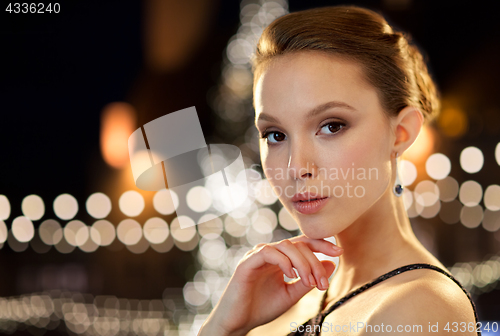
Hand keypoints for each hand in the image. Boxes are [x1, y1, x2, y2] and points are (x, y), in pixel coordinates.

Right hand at [198, 235, 343, 335]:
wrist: (238, 322)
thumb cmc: (262, 308)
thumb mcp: (292, 294)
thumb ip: (309, 279)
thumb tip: (331, 264)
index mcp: (280, 258)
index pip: (303, 244)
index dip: (321, 245)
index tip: (339, 253)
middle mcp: (269, 253)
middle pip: (298, 244)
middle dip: (314, 261)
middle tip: (322, 282)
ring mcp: (257, 256)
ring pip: (286, 246)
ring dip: (302, 262)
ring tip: (309, 281)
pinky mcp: (247, 263)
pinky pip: (268, 252)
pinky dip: (283, 261)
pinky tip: (291, 275)